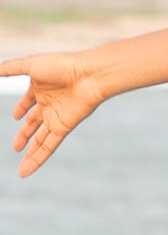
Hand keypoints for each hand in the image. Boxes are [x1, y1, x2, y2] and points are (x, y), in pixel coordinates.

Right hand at [2, 52, 108, 176]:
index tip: (15, 116)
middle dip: (24, 135)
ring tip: (21, 166)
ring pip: (40, 140)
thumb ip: (11, 68)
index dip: (21, 108)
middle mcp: (49, 105)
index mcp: (41, 89)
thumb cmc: (62, 65)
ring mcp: (55, 118)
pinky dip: (37, 159)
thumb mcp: (29, 65)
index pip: (28, 102)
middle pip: (33, 124)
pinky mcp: (63, 128)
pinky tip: (27, 169)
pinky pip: (48, 147)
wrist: (88, 75)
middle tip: (15, 146)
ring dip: (30, 153)